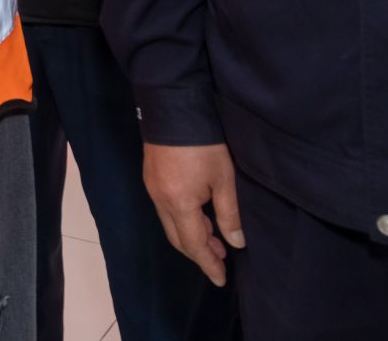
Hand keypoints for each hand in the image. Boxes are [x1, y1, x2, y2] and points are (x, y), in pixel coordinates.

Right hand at [143, 142, 243, 287]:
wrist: (172, 108)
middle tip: (221, 260)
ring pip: (170, 225)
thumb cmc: (204, 144)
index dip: (208, 264)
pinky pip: (166, 211)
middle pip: (178, 238)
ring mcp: (152, 189)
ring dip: (192, 237)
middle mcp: (160, 200)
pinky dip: (183, 221)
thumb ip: (229, 214)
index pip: (193, 244)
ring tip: (215, 240)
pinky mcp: (151, 178)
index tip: (221, 279)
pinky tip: (199, 217)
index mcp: (179, 204)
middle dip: (199, 253)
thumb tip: (236, 243)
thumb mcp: (224, 179)